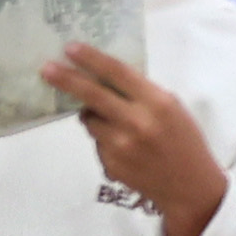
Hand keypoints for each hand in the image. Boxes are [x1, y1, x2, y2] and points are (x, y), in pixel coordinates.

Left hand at [44, 39, 225, 235]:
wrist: (190, 187)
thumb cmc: (183, 141)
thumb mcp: (172, 109)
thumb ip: (140, 93)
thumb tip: (102, 77)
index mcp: (158, 102)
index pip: (118, 73)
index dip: (91, 59)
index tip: (70, 48)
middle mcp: (137, 122)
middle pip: (93, 94)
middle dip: (66, 79)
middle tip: (46, 68)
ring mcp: (120, 145)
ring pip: (89, 119)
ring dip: (92, 115)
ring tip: (115, 122)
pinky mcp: (110, 163)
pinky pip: (96, 141)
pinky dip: (103, 137)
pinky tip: (125, 146)